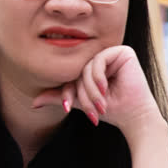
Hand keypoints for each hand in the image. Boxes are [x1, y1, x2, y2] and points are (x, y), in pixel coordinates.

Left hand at [32, 45, 164, 140]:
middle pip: (79, 70)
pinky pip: (99, 60)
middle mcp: (102, 57)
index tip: (68, 107)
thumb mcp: (80, 102)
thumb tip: (33, 103)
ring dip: (91, 89)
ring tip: (100, 104)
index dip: (68, 91)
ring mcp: (112, 53)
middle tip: (91, 111)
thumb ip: (59, 97)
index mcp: (92, 66)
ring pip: (87, 67)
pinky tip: (105, 89)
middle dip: (82, 93)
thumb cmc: (112, 110)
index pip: (72, 74)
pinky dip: (98, 77)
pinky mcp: (122, 51)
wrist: (134, 116)